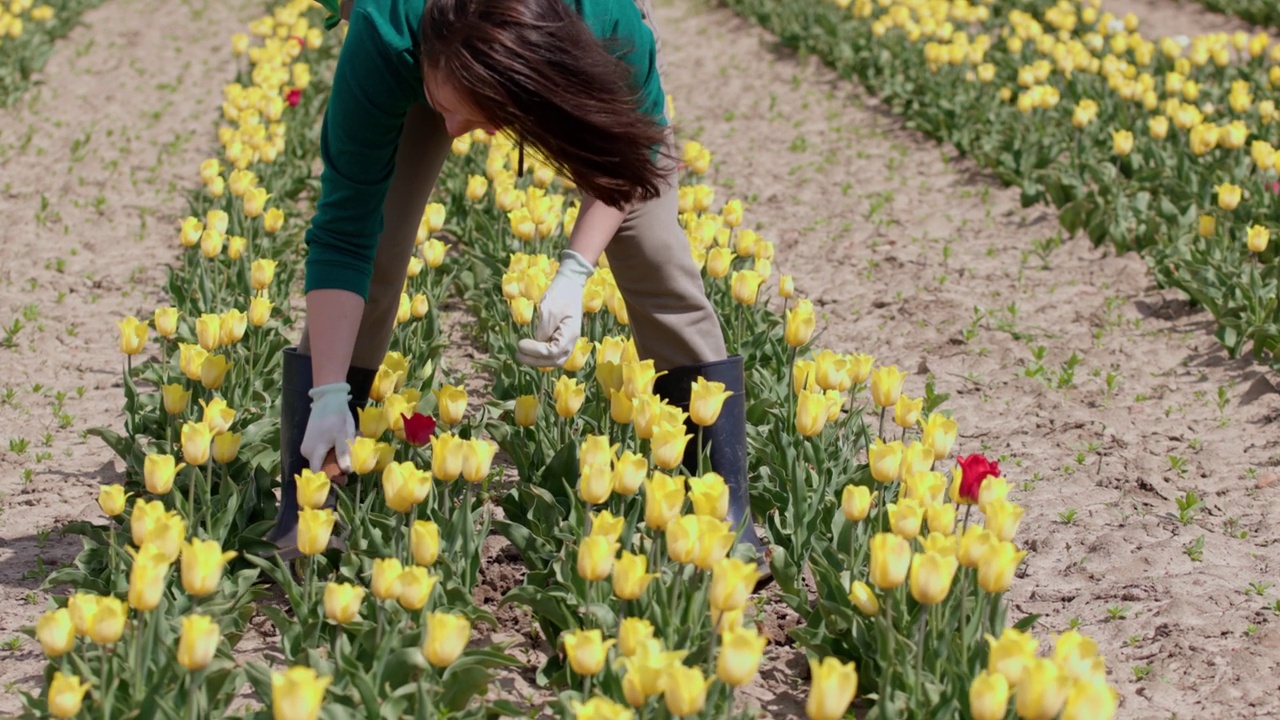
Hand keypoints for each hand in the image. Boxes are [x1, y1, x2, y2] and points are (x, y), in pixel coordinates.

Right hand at [300, 382, 354, 472]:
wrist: (328, 399)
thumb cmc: (337, 417)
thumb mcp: (344, 435)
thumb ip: (343, 453)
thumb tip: (346, 470)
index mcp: (313, 453)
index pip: (319, 474)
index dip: (330, 478)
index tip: (344, 478)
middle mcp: (306, 452)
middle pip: (321, 467)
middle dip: (336, 466)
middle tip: (350, 459)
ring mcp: (307, 446)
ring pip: (322, 459)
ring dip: (335, 457)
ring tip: (347, 447)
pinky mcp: (310, 441)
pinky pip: (321, 452)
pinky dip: (331, 450)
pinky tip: (340, 442)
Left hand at [516, 249, 593, 366]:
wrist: (569, 285)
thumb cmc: (560, 295)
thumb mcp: (549, 310)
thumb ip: (544, 329)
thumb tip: (537, 343)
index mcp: (570, 334)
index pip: (552, 352)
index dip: (535, 351)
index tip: (520, 344)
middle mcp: (571, 341)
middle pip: (554, 360)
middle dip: (534, 361)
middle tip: (517, 355)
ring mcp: (567, 341)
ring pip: (554, 360)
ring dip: (537, 361)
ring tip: (521, 355)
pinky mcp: (562, 338)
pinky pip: (552, 353)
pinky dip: (541, 356)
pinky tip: (529, 352)